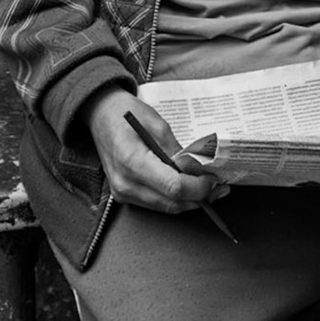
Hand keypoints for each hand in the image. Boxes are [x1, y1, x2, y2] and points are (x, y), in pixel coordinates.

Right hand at [81, 86, 228, 213]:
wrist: (100, 114)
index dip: (198, 187)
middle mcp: (125, 183)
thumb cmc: (126, 113)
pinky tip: (188, 189)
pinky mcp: (123, 195)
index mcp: (132, 161)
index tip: (213, 180)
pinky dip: (174, 199)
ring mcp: (122, 192)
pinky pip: (156, 203)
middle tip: (219, 188)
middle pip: (171, 203)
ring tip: (209, 189)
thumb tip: (198, 169)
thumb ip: (177, 150)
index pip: (173, 187)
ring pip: (166, 207)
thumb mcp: (157, 123)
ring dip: (189, 201)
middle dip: (199, 198)